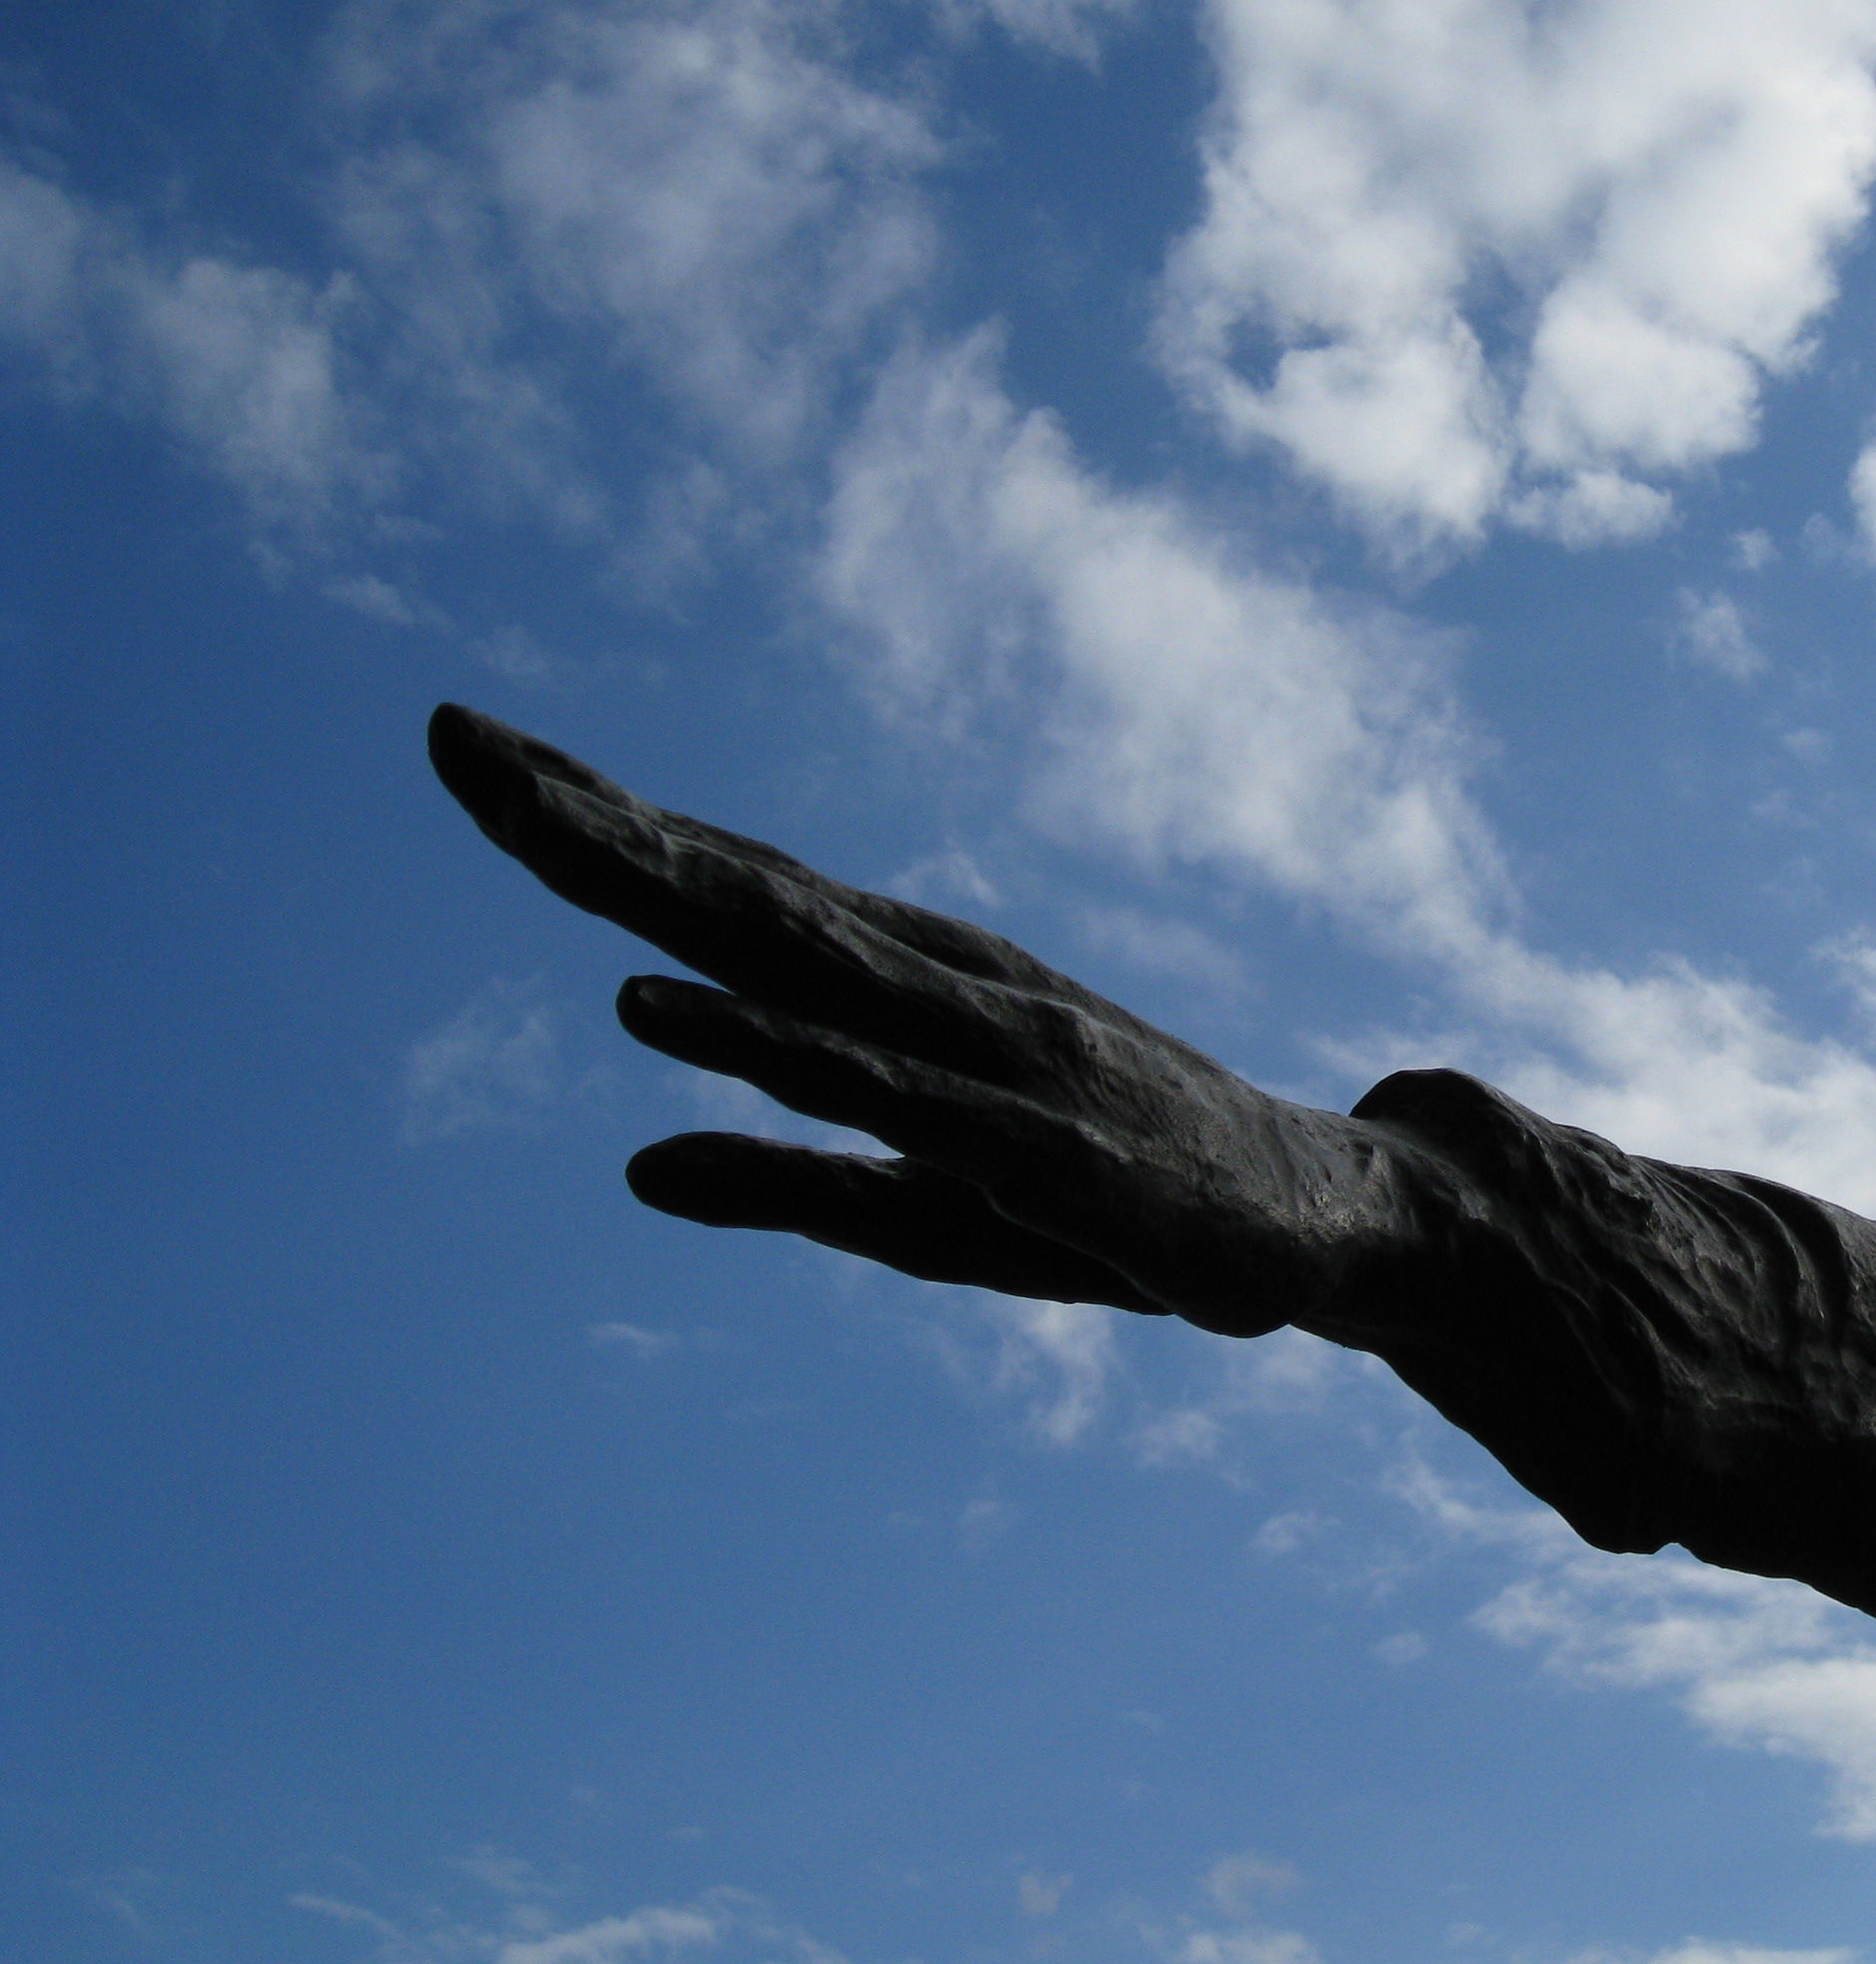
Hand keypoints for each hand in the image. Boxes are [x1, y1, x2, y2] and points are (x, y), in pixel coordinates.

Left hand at [427, 705, 1427, 1336]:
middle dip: (593, 819)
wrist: (1337, 1228)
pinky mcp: (1024, 1136)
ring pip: (792, 956)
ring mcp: (984, 1048)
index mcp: (914, 995)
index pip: (736, 896)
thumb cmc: (1129, 1209)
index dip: (606, 828)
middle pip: (739, 893)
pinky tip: (649, 1006)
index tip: (476, 754)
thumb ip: (786, 1184)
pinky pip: (866, 1085)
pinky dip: (754, 1041)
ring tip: (525, 821)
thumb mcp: (926, 1217)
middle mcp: (941, 988)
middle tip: (451, 736)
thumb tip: (632, 1169)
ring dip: (657, 888)